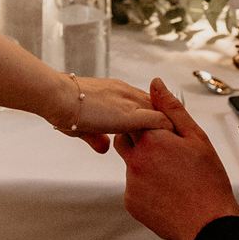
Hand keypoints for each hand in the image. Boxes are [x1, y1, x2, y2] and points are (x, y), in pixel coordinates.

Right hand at [51, 74, 171, 153]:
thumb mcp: (83, 126)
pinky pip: (158, 120)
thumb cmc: (63, 108)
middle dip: (167, 119)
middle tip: (177, 138)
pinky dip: (166, 130)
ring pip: (162, 111)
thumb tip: (104, 148)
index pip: (144, 100)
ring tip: (180, 143)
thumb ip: (96, 137)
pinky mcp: (130, 115)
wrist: (58, 97)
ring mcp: (130, 102)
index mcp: (116, 91)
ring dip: (170, 126)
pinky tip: (172, 144)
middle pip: (157, 104)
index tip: (160, 127)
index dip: (153, 113)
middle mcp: (127, 93)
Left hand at [115, 78, 238, 239]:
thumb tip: (155, 84)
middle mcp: (135, 160)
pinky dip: (146, 186)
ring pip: (130, 163)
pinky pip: (133, 186)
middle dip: (141, 140)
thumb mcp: (196, 138)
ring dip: (145, 164)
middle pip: (126, 138)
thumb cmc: (208, 181)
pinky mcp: (131, 203)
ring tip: (173, 176)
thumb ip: (171, 109)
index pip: (135, 117)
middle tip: (167, 152)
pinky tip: (168, 191)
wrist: (208, 225)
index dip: (149, 121)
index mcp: (152, 140)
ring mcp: (131, 183)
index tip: (163, 131)